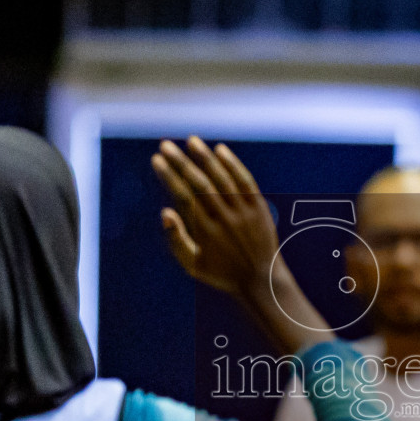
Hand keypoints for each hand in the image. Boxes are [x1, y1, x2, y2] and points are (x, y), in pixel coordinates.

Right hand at [151, 138, 279, 297]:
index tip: (157, 160)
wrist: (261, 280)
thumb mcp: (193, 264)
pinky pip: (245, 181)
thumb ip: (176, 239)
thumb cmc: (222, 273)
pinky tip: (220, 150)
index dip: (169, 176)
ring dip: (205, 158)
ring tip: (190, 141)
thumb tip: (165, 211)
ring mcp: (243, 211)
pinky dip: (233, 165)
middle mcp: (224, 218)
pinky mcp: (259, 207)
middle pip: (200, 183)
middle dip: (181, 162)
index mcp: (206, 231)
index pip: (184, 196)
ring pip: (222, 178)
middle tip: (165, 145)